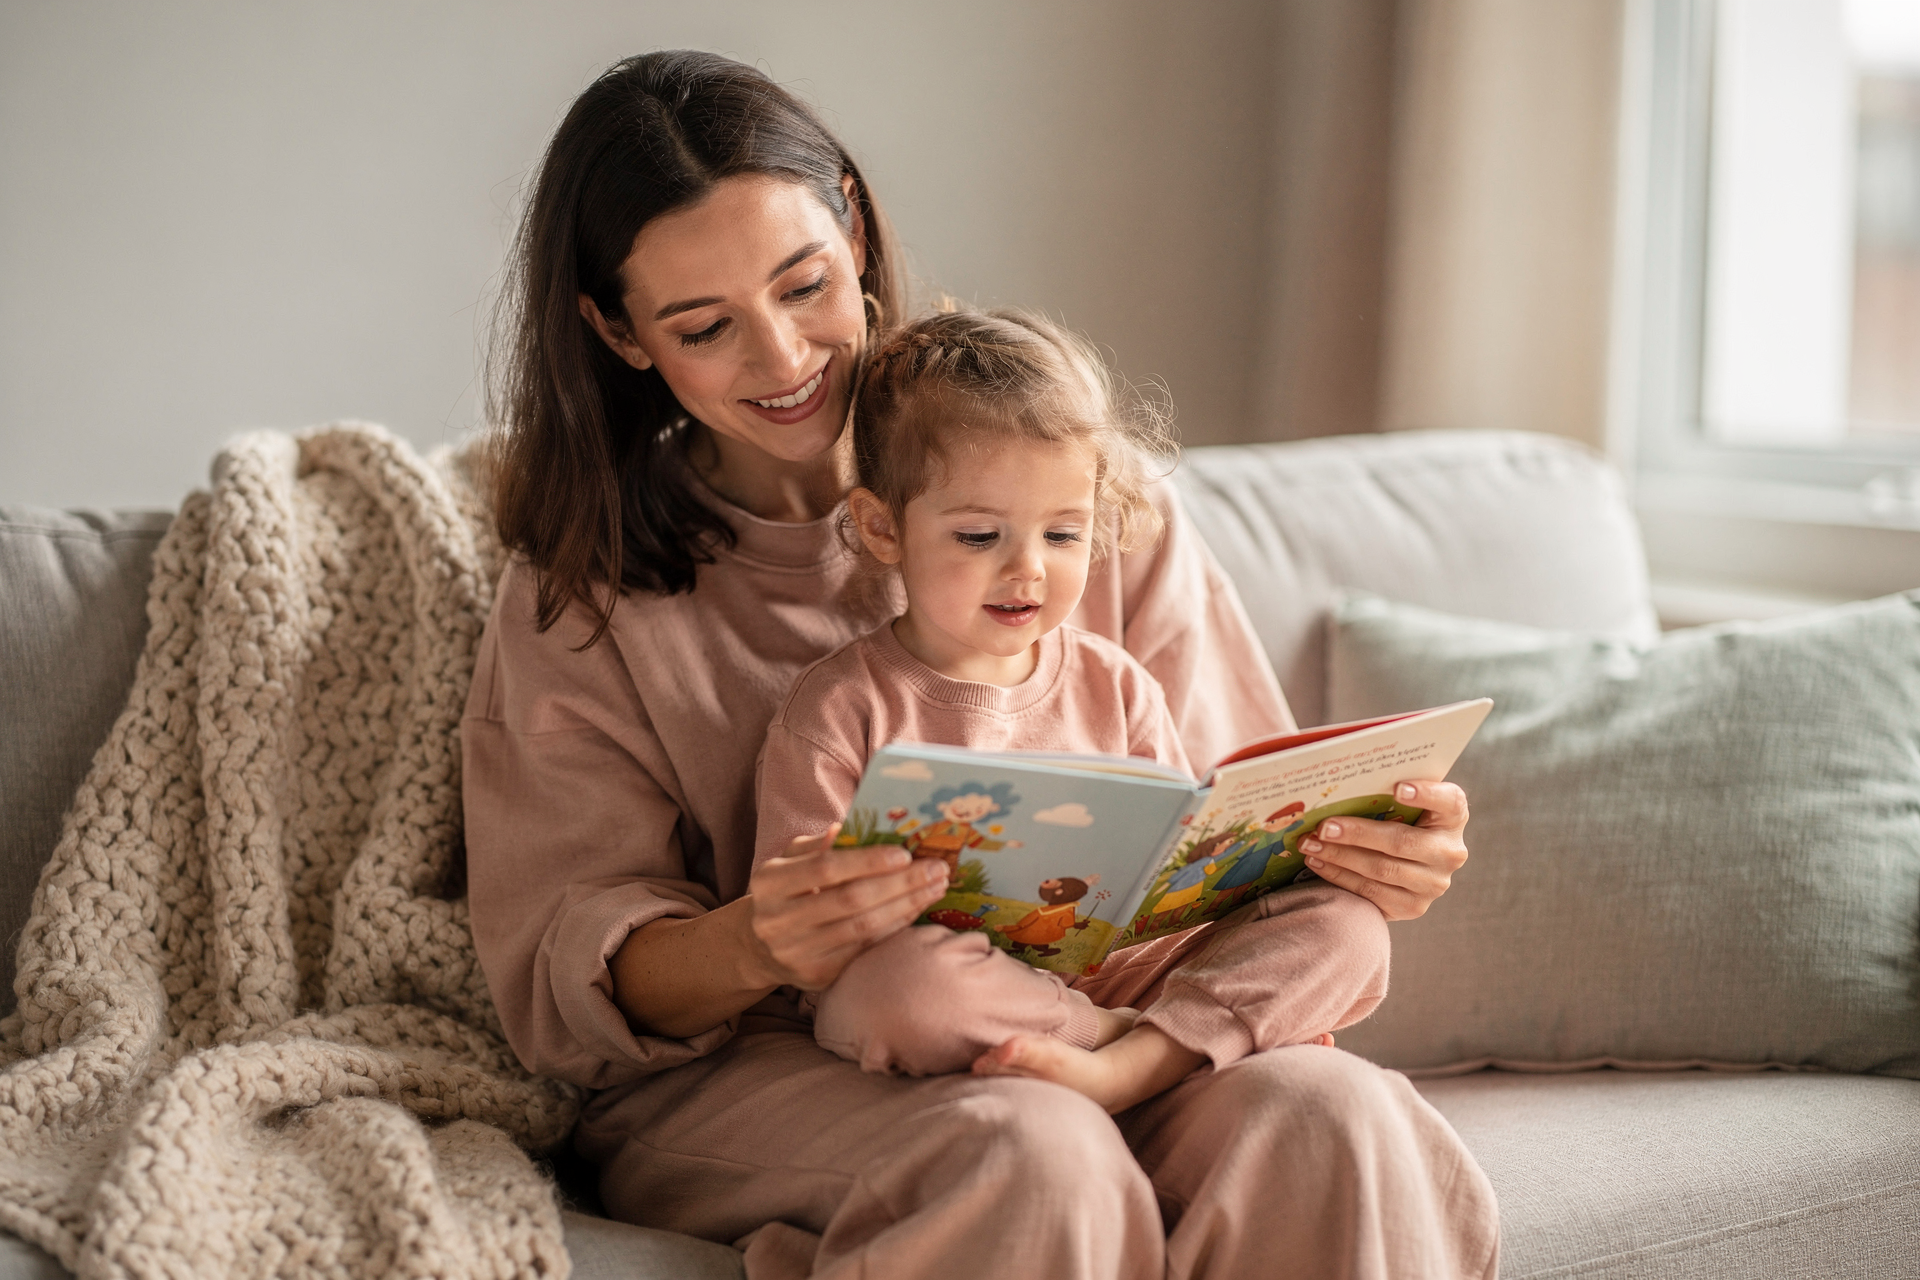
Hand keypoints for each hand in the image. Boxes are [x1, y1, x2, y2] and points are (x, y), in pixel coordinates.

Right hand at [745, 825, 950, 990]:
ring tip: (935, 887)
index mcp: (769, 882)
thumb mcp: (791, 861)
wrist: (762, 947)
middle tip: (936, 868)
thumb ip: (819, 845)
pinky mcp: (817, 976)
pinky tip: (915, 910)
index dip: (867, 861)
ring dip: (906, 905)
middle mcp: (777, 920)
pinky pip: (866, 948)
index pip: (826, 869)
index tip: (905, 853)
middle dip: (900, 883)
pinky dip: (895, 927)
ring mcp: (797, 953)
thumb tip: (847, 827)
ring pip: (863, 927)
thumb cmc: (787, 891)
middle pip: (850, 900)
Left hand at [1297, 781, 1467, 920]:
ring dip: (1340, 856)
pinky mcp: (1412, 906)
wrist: (1404, 867)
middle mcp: (1450, 852)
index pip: (1449, 802)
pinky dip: (1339, 876)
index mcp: (1453, 818)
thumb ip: (1386, 791)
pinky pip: (1371, 892)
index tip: (1397, 787)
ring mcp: (1433, 884)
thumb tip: (1343, 777)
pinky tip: (1318, 863)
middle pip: (1402, 842)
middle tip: (1324, 827)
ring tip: (1310, 845)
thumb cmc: (1397, 820)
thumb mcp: (1402, 804)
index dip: (1426, 794)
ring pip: (1382, 870)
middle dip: (1358, 834)